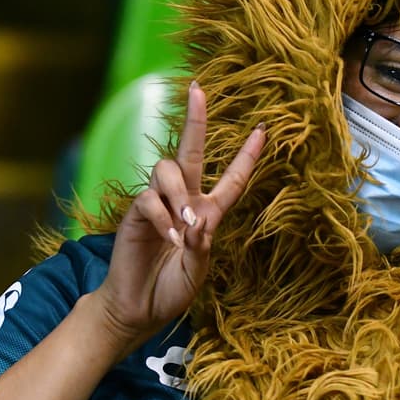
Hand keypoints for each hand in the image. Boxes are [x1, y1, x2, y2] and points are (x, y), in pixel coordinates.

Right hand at [89, 81, 264, 358]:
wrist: (139, 308)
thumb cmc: (172, 288)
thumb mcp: (198, 270)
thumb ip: (202, 246)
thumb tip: (198, 220)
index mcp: (208, 212)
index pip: (231, 178)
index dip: (247, 155)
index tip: (263, 129)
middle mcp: (183, 201)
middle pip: (189, 152)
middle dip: (195, 120)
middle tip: (198, 90)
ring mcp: (157, 205)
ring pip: (167, 171)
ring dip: (178, 194)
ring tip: (184, 224)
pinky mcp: (135, 215)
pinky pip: (148, 201)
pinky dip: (162, 217)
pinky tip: (169, 238)